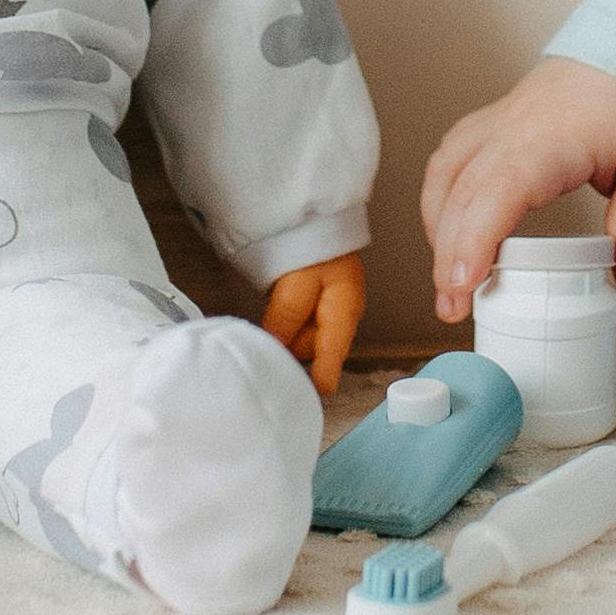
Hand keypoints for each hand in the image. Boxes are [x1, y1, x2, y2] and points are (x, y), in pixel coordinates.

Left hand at [261, 253, 369, 397]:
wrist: (314, 218)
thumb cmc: (313, 244)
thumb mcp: (298, 281)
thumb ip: (286, 315)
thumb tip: (274, 347)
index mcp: (344, 313)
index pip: (333, 356)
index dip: (320, 378)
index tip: (309, 396)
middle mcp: (341, 318)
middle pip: (313, 350)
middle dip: (290, 344)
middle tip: (271, 324)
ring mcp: (330, 313)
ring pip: (303, 339)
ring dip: (285, 332)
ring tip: (275, 303)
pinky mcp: (317, 307)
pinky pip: (299, 326)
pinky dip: (285, 322)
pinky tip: (278, 304)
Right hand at [422, 60, 615, 317]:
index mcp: (552, 140)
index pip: (499, 191)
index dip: (475, 239)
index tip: (462, 284)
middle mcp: (511, 130)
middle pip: (461, 195)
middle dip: (448, 257)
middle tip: (453, 309)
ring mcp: (495, 123)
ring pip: (444, 177)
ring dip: (439, 230)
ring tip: (451, 279)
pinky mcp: (490, 124)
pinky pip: (449, 162)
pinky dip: (441, 200)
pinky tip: (450, 231)